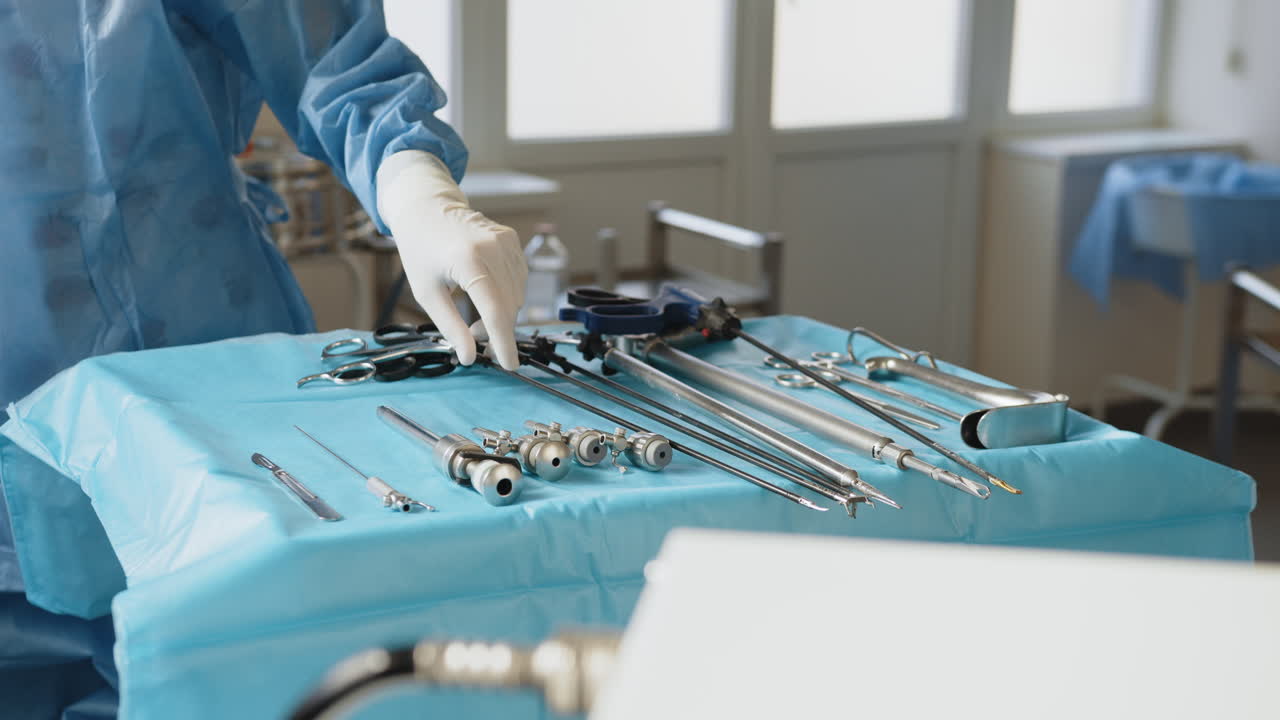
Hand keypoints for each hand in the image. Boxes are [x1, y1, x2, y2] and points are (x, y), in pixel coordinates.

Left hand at [376, 151, 526, 369]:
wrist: (426, 207)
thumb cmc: (421, 250)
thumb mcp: (427, 293)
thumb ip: (450, 327)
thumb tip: (469, 357)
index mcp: (469, 260)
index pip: (495, 311)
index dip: (503, 342)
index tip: (508, 365)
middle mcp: (494, 248)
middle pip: (509, 306)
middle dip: (497, 331)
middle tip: (475, 340)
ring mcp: (506, 241)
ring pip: (517, 295)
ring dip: (501, 315)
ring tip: (475, 318)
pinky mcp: (512, 239)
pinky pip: (519, 279)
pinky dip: (506, 296)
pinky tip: (486, 297)